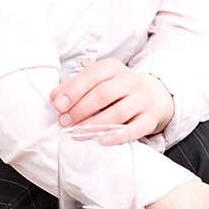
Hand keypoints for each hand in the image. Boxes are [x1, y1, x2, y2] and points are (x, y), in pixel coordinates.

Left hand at [50, 60, 173, 141]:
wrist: (153, 95)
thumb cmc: (117, 90)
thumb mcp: (97, 82)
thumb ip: (75, 88)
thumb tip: (55, 99)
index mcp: (114, 68)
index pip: (93, 75)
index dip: (74, 91)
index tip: (58, 106)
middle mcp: (131, 81)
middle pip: (104, 93)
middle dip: (81, 109)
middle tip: (64, 122)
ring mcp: (143, 100)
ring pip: (118, 112)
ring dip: (94, 124)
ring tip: (76, 133)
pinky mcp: (150, 119)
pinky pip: (134, 129)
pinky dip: (116, 136)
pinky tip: (100, 140)